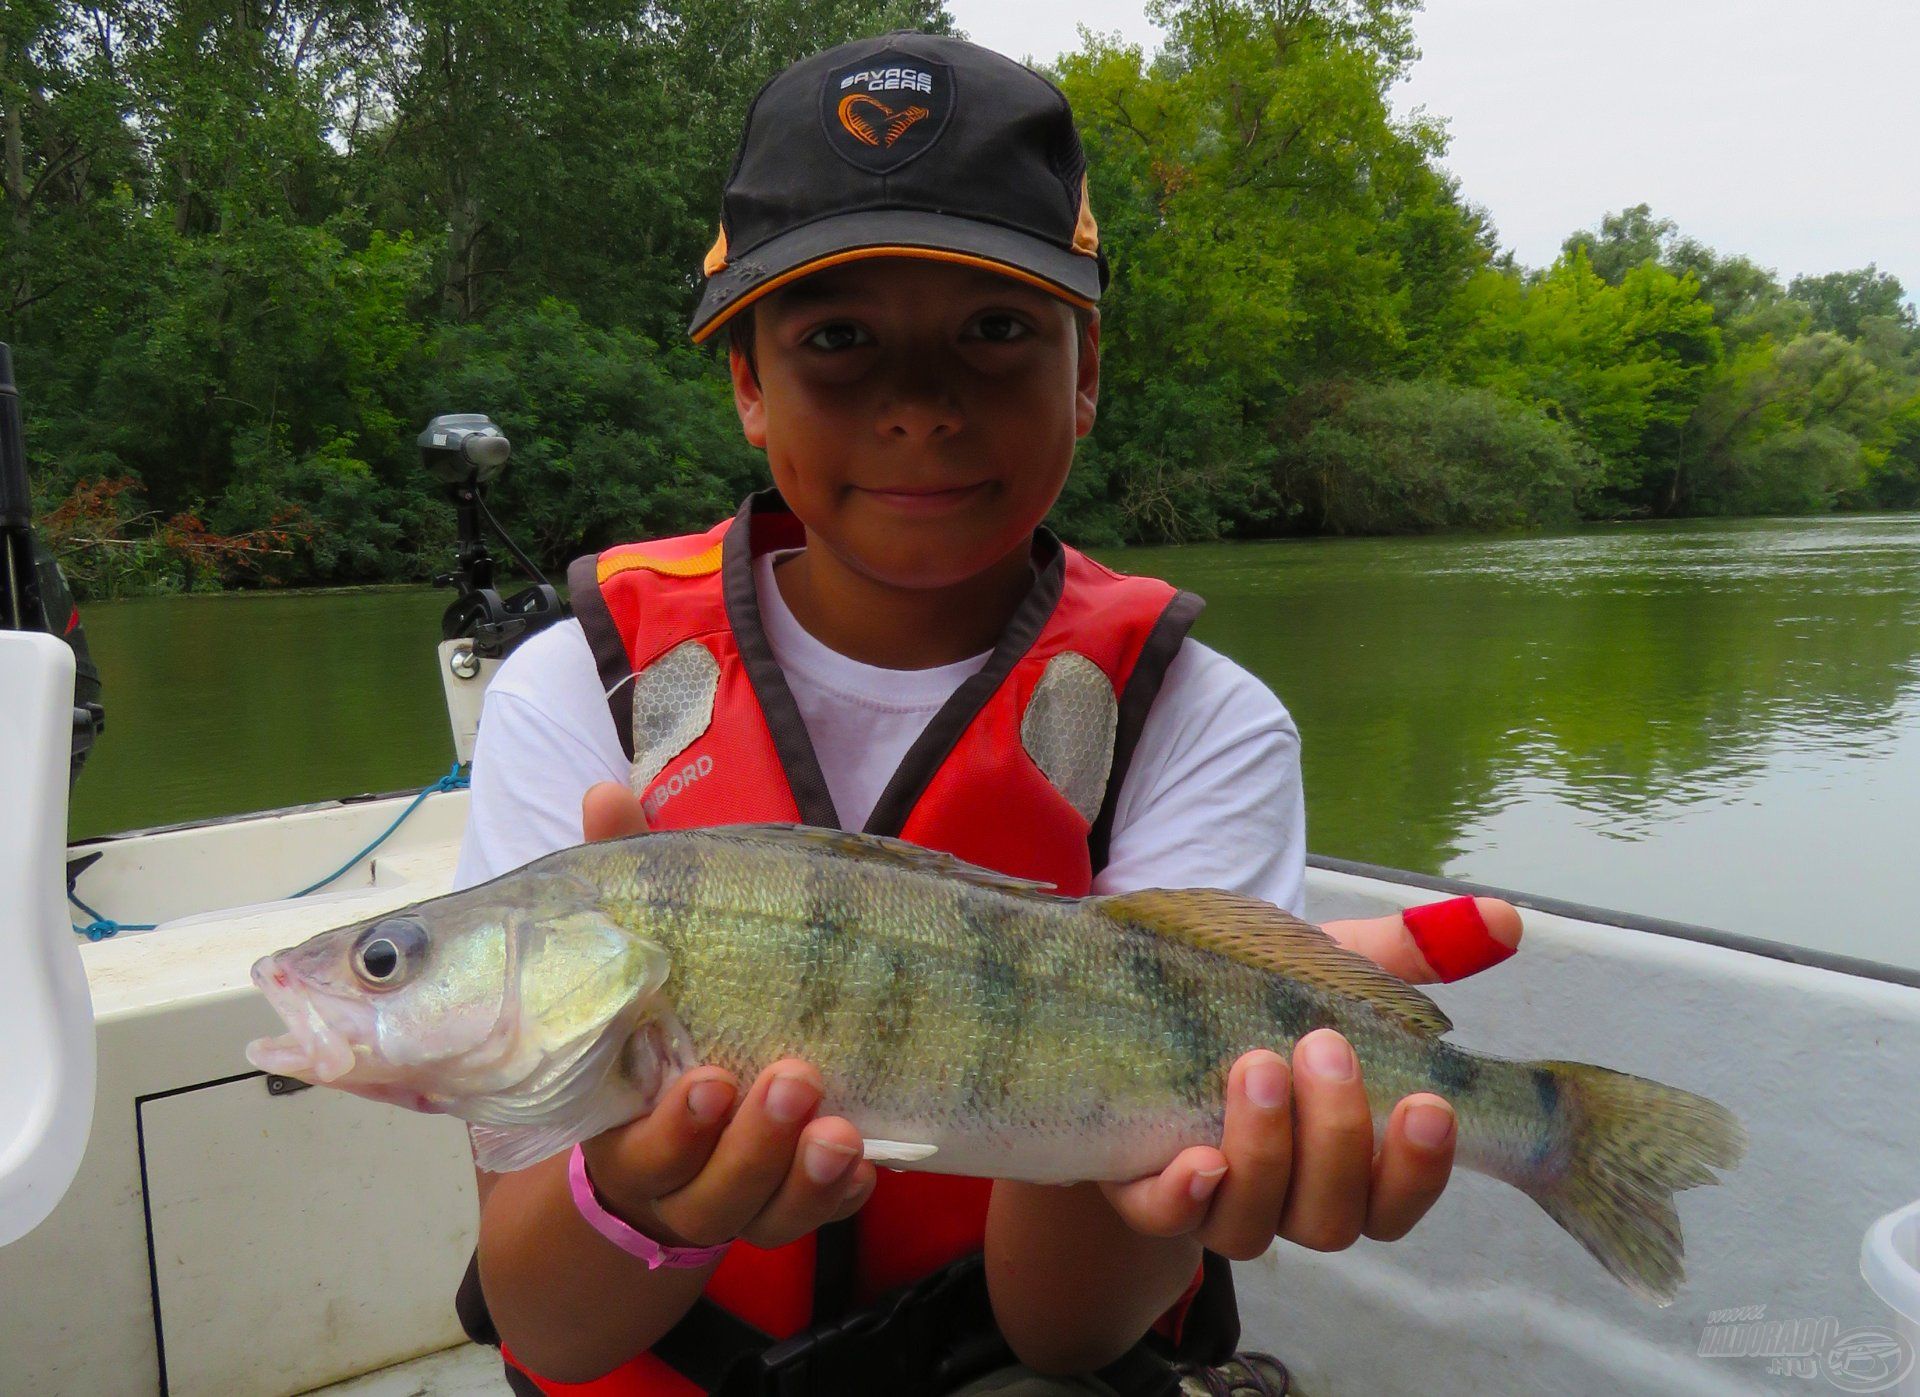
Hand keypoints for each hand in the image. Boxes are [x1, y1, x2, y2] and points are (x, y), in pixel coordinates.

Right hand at [573, 783, 877, 1251]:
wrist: (671, 1121)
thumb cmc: (655, 1023)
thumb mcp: (639, 959)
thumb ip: (627, 887)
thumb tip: (607, 793)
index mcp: (625, 1128)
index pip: (639, 1149)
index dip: (675, 1128)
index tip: (710, 1079)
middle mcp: (677, 1179)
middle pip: (709, 1192)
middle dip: (754, 1144)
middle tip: (794, 1078)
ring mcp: (736, 1198)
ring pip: (766, 1213)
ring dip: (804, 1176)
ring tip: (841, 1130)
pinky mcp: (790, 1201)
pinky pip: (819, 1216)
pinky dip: (841, 1195)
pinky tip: (869, 1161)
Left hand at [1098, 898, 1522, 1258]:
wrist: (1140, 1007)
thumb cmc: (1257, 1001)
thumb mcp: (1332, 971)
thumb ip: (1412, 950)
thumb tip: (1505, 919)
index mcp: (1347, 1162)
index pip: (1398, 1199)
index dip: (1419, 1168)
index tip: (1428, 1103)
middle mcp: (1286, 1199)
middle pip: (1332, 1218)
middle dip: (1336, 1137)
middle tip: (1324, 1047)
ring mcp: (1215, 1202)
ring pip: (1253, 1225)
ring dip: (1265, 1150)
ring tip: (1257, 1066)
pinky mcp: (1143, 1191)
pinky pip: (1164, 1220)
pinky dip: (1182, 1198)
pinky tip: (1197, 1162)